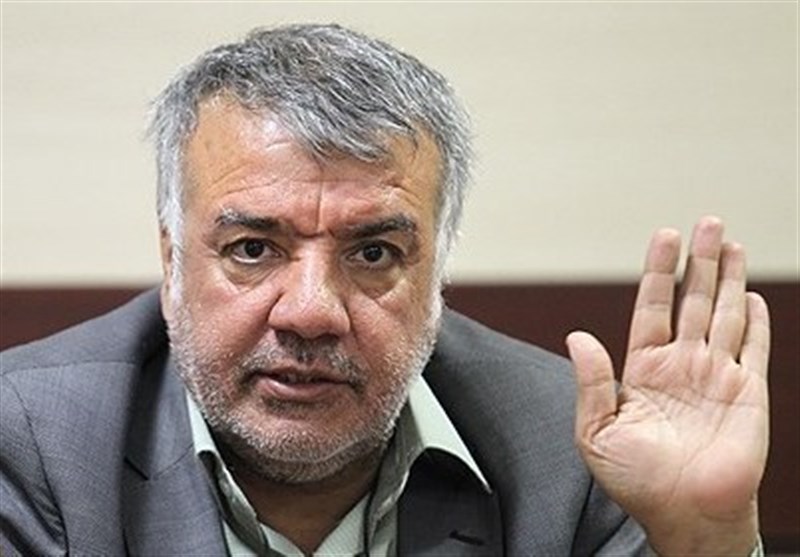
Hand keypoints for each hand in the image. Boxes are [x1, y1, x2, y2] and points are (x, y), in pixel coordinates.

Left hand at [566, 216, 769, 555]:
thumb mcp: (596, 431)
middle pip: (692, 300)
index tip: (664, 236)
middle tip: (706, 222)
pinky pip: (755, 348)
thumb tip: (577, 336)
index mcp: (644, 368)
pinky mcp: (748, 393)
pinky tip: (752, 293)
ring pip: (725, 314)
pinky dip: (756, 321)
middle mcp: (681, 365)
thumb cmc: (637, 480)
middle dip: (699, 261)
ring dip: (728, 278)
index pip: (652, 306)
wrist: (683, 516)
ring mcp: (716, 375)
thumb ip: (592, 382)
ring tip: (729, 241)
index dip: (659, 271)